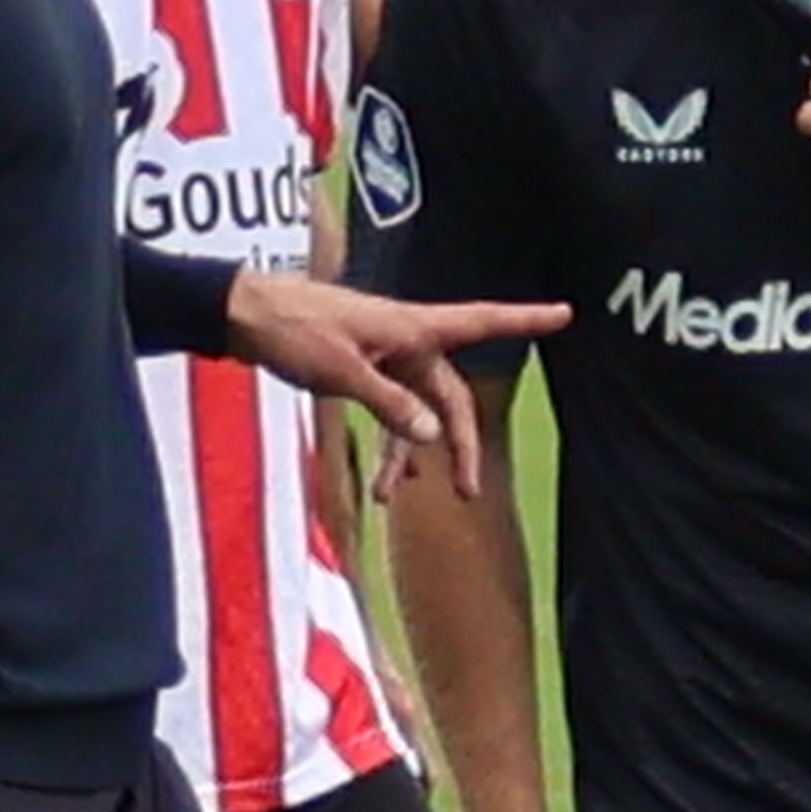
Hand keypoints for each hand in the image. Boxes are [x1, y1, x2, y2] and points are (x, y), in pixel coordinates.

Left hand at [220, 266, 563, 498]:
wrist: (244, 316)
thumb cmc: (293, 330)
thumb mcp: (342, 372)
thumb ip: (390, 405)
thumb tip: (432, 437)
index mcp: (412, 328)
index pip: (482, 322)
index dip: (525, 320)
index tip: (566, 313)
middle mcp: (407, 341)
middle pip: (451, 395)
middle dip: (460, 443)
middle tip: (467, 491)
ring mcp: (386, 357)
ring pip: (419, 411)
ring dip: (416, 454)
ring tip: (403, 497)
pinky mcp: (363, 370)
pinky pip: (392, 412)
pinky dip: (392, 445)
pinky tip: (389, 483)